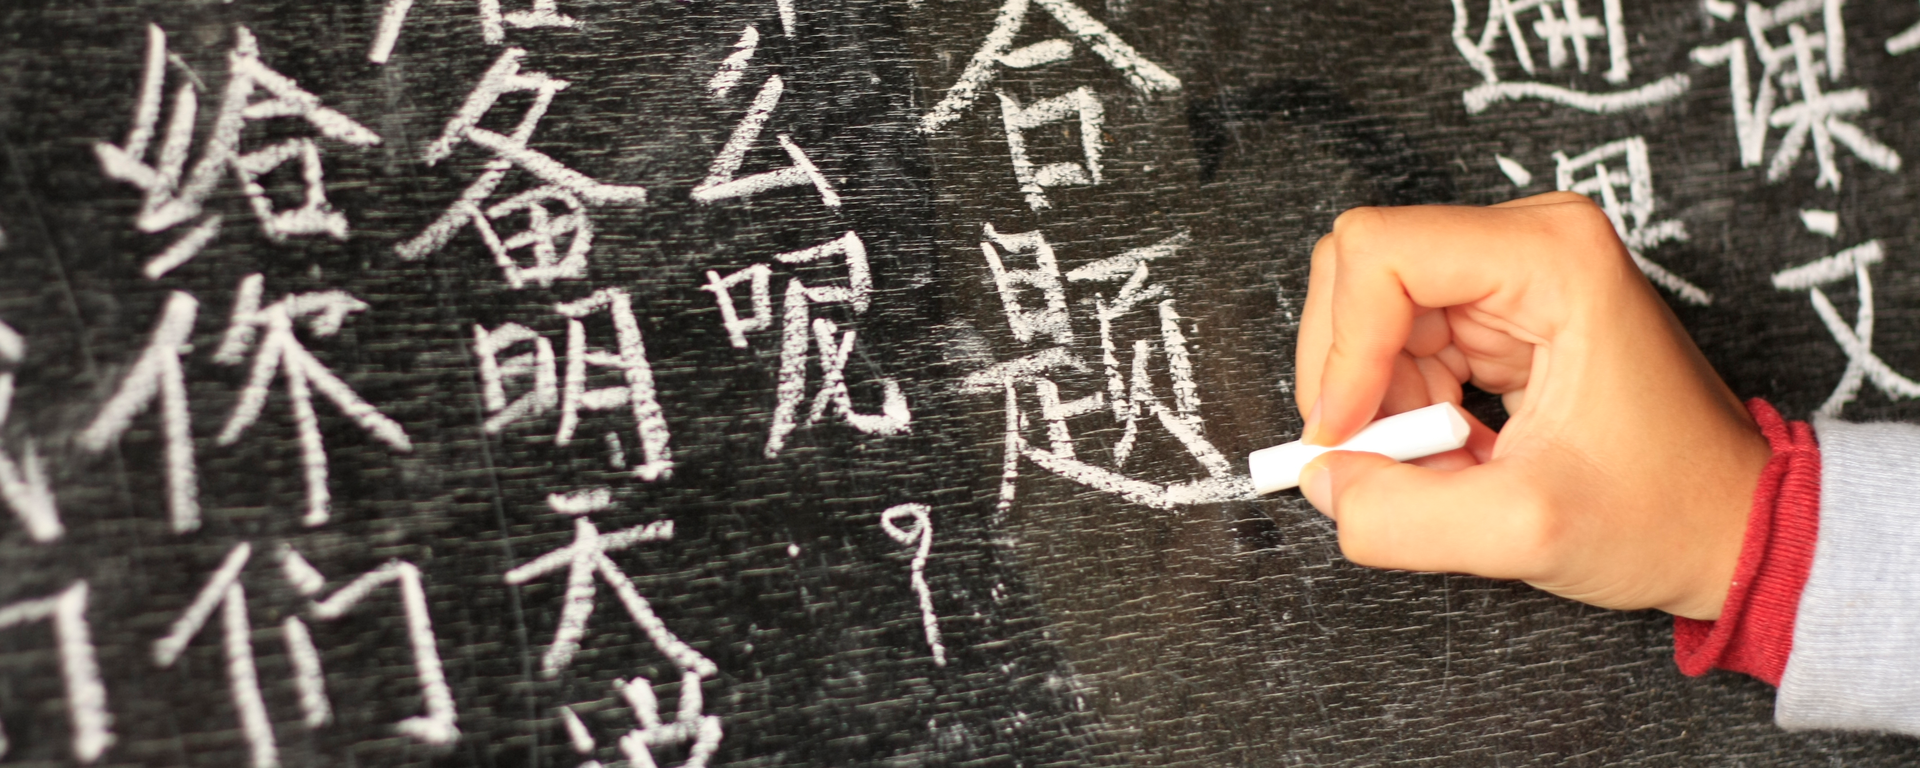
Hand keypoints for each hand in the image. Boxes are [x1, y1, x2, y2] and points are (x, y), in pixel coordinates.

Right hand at [1292, 192, 1771, 619]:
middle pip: (1360, 274)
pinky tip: (1455, 454)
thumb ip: (1402, 516)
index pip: (1379, 253)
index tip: (1346, 434)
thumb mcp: (1526, 532)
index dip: (1341, 349)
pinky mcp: (1496, 312)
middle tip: (1387, 458)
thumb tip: (1323, 481)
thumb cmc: (1667, 512)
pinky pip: (1396, 346)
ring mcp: (1510, 274)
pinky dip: (1400, 410)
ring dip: (1379, 404)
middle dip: (1353, 378)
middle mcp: (1528, 242)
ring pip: (1368, 318)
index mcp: (1552, 256)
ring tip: (1444, 467)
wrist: (1731, 527)